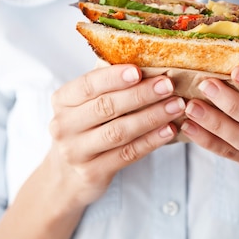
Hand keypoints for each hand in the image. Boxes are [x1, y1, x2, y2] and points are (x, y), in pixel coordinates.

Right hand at [47, 64, 185, 209]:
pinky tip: (169, 130)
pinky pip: (127, 154)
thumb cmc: (85, 128)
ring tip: (176, 106)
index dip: (113, 77)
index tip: (138, 70)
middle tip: (168, 86)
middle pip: (106, 107)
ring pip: (119, 132)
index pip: (88, 85)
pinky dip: (151, 141)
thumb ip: (107, 87)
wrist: (67, 175)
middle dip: (140, 95)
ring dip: (151, 117)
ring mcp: (76, 152)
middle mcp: (64, 126)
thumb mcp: (85, 105)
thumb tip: (149, 64)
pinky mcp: (92, 173)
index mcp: (62, 101)